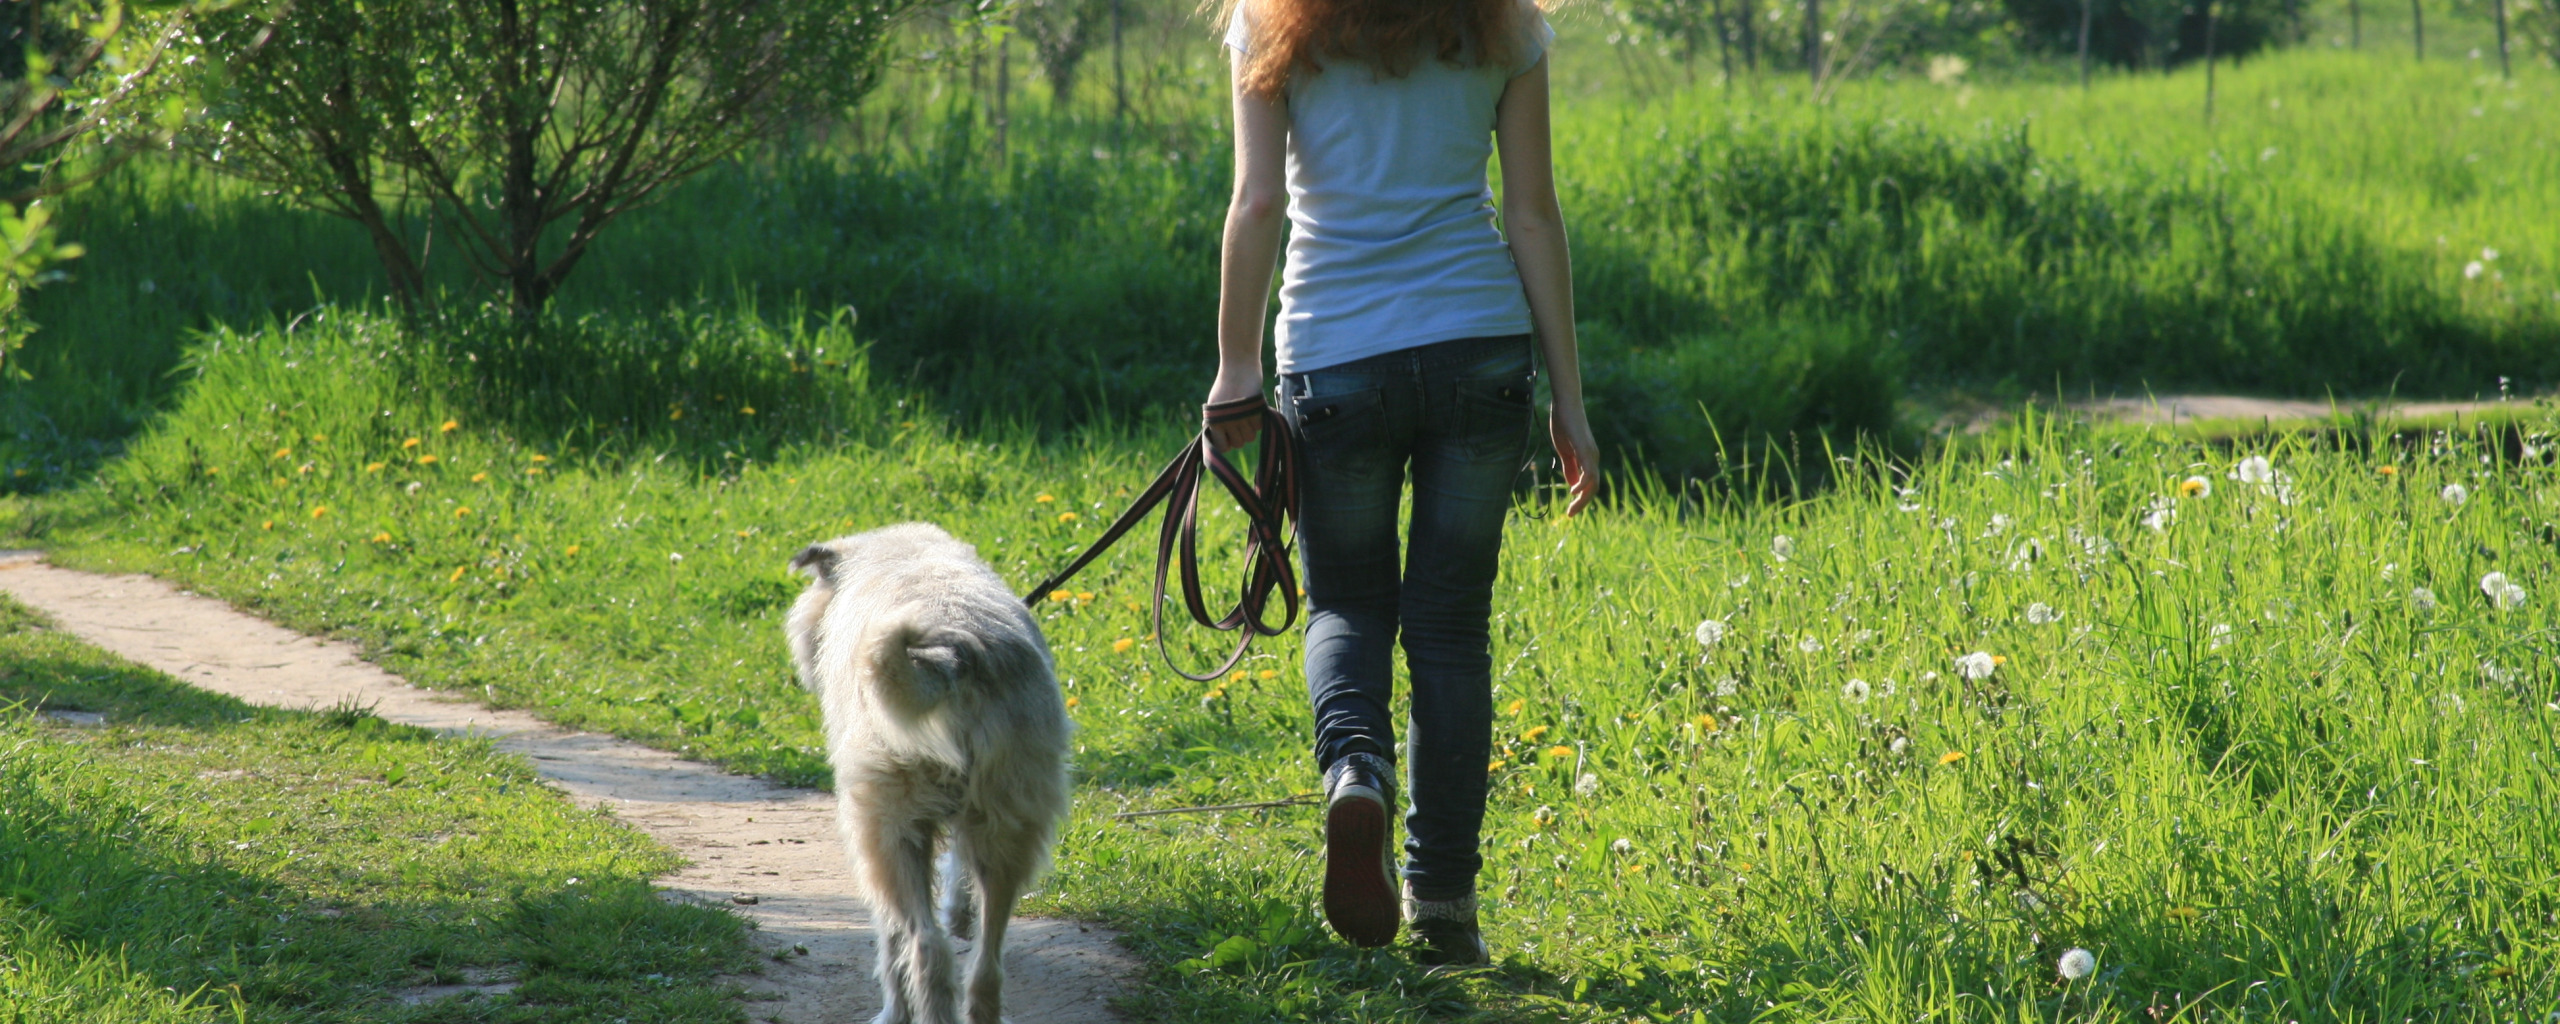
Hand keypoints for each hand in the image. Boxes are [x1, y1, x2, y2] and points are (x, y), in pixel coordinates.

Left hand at [1203, 366, 1264, 451]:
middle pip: (1239, 444)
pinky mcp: (1254, 412)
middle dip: (1240, 435)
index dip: (1228, 443)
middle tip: (1240, 421)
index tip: (1230, 435)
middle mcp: (1227, 423)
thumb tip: (1210, 432)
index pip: (1223, 447)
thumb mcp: (1215, 403)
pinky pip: (1259, 427)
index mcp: (1214, 422)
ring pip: (1250, 437)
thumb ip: (1214, 421)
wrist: (1239, 367)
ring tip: (1246, 413)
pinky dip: (1258, 419)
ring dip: (1250, 428)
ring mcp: (1241, 418)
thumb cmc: (1226, 386)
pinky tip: (1252, 407)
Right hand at [1549, 402, 1598, 516]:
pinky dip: (1582, 484)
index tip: (1569, 510)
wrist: (1564, 405)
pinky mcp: (1585, 450)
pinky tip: (1572, 492)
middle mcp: (1593, 458)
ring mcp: (1591, 454)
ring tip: (1571, 509)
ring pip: (1593, 483)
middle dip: (1582, 504)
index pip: (1588, 484)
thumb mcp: (1564, 451)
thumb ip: (1569, 467)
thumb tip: (1572, 484)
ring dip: (1582, 499)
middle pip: (1593, 488)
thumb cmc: (1564, 424)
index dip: (1580, 499)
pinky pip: (1588, 472)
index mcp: (1587, 458)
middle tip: (1569, 515)